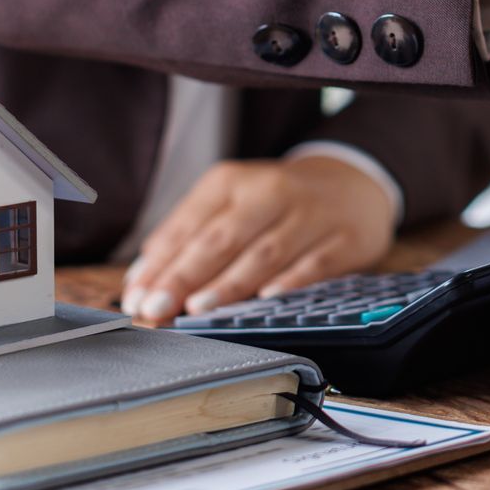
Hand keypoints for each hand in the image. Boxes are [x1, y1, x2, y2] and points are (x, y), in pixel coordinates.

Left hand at [120, 157, 393, 321]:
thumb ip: (188, 237)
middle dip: (186, 275)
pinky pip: (315, 263)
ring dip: (229, 283)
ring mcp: (310, 215)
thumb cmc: (275, 203)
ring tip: (198, 308)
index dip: (161, 263)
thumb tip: (142, 280)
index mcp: (232, 181)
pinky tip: (266, 299)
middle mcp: (270, 192)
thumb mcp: (230, 203)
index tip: (137, 296)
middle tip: (157, 307)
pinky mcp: (344, 238)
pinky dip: (290, 281)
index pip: (189, 225)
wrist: (352, 183)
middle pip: (222, 238)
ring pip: (265, 252)